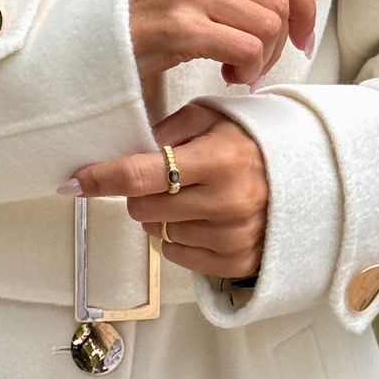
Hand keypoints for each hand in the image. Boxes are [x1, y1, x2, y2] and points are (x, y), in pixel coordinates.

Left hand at [64, 100, 266, 281]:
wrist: (307, 176)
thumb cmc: (248, 140)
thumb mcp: (211, 117)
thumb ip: (167, 129)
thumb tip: (119, 147)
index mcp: (219, 159)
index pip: (142, 175)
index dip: (101, 178)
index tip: (72, 183)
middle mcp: (226, 202)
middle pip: (142, 207)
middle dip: (140, 192)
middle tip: (164, 178)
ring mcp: (232, 236)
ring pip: (157, 233)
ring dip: (162, 215)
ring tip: (192, 196)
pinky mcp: (236, 262)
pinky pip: (177, 256)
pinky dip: (178, 238)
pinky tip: (202, 219)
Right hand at [129, 0, 321, 91]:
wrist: (85, 34)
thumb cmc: (142, 13)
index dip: (303, 5)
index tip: (301, 36)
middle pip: (278, 1)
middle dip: (280, 42)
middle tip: (256, 61)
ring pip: (267, 25)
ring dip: (262, 58)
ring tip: (238, 68)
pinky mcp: (180, 28)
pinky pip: (246, 48)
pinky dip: (247, 69)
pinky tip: (227, 74)